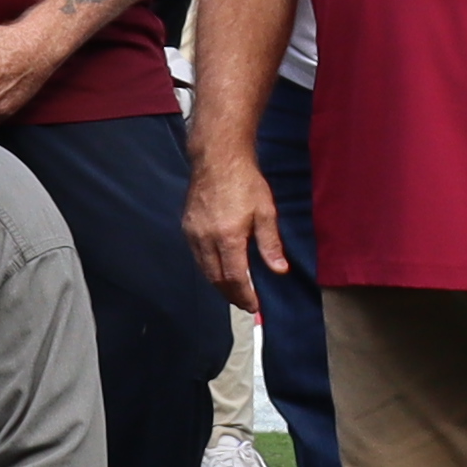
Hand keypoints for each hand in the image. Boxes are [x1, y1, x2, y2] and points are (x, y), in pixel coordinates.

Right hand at [187, 151, 284, 300]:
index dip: (244, 295)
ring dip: (218, 285)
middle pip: (216, 278)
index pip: (234, 277)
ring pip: (204, 269)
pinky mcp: (186, 227)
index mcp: (228, 237)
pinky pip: (197, 256)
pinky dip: (209, 269)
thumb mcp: (266, 212)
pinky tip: (219, 269)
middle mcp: (206, 239)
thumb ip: (270, 244)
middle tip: (245, 304)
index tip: (254, 307)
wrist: (217, 160)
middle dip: (231, 295)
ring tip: (234, 292)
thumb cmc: (245, 183)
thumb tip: (279, 270)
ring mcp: (193, 233)